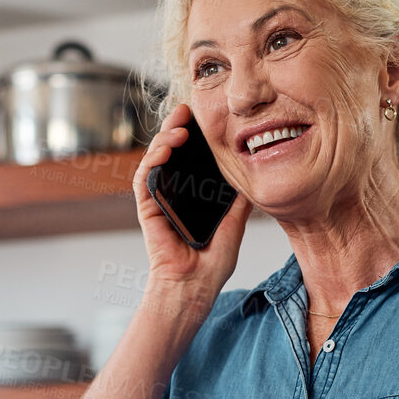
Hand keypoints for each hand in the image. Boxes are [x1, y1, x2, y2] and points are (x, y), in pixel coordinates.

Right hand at [132, 103, 251, 302]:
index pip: (189, 157)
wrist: (194, 287)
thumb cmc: (211, 265)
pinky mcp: (147, 209)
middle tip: (186, 110)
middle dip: (175, 127)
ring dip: (163, 139)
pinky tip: (164, 149)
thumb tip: (253, 177)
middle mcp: (173, 193)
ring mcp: (158, 200)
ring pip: (155, 159)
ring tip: (178, 128)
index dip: (193, 135)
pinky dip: (151, 161)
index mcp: (192, 194)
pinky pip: (144, 179)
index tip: (202, 117)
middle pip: (169, 152)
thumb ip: (239, 201)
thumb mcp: (234, 225)